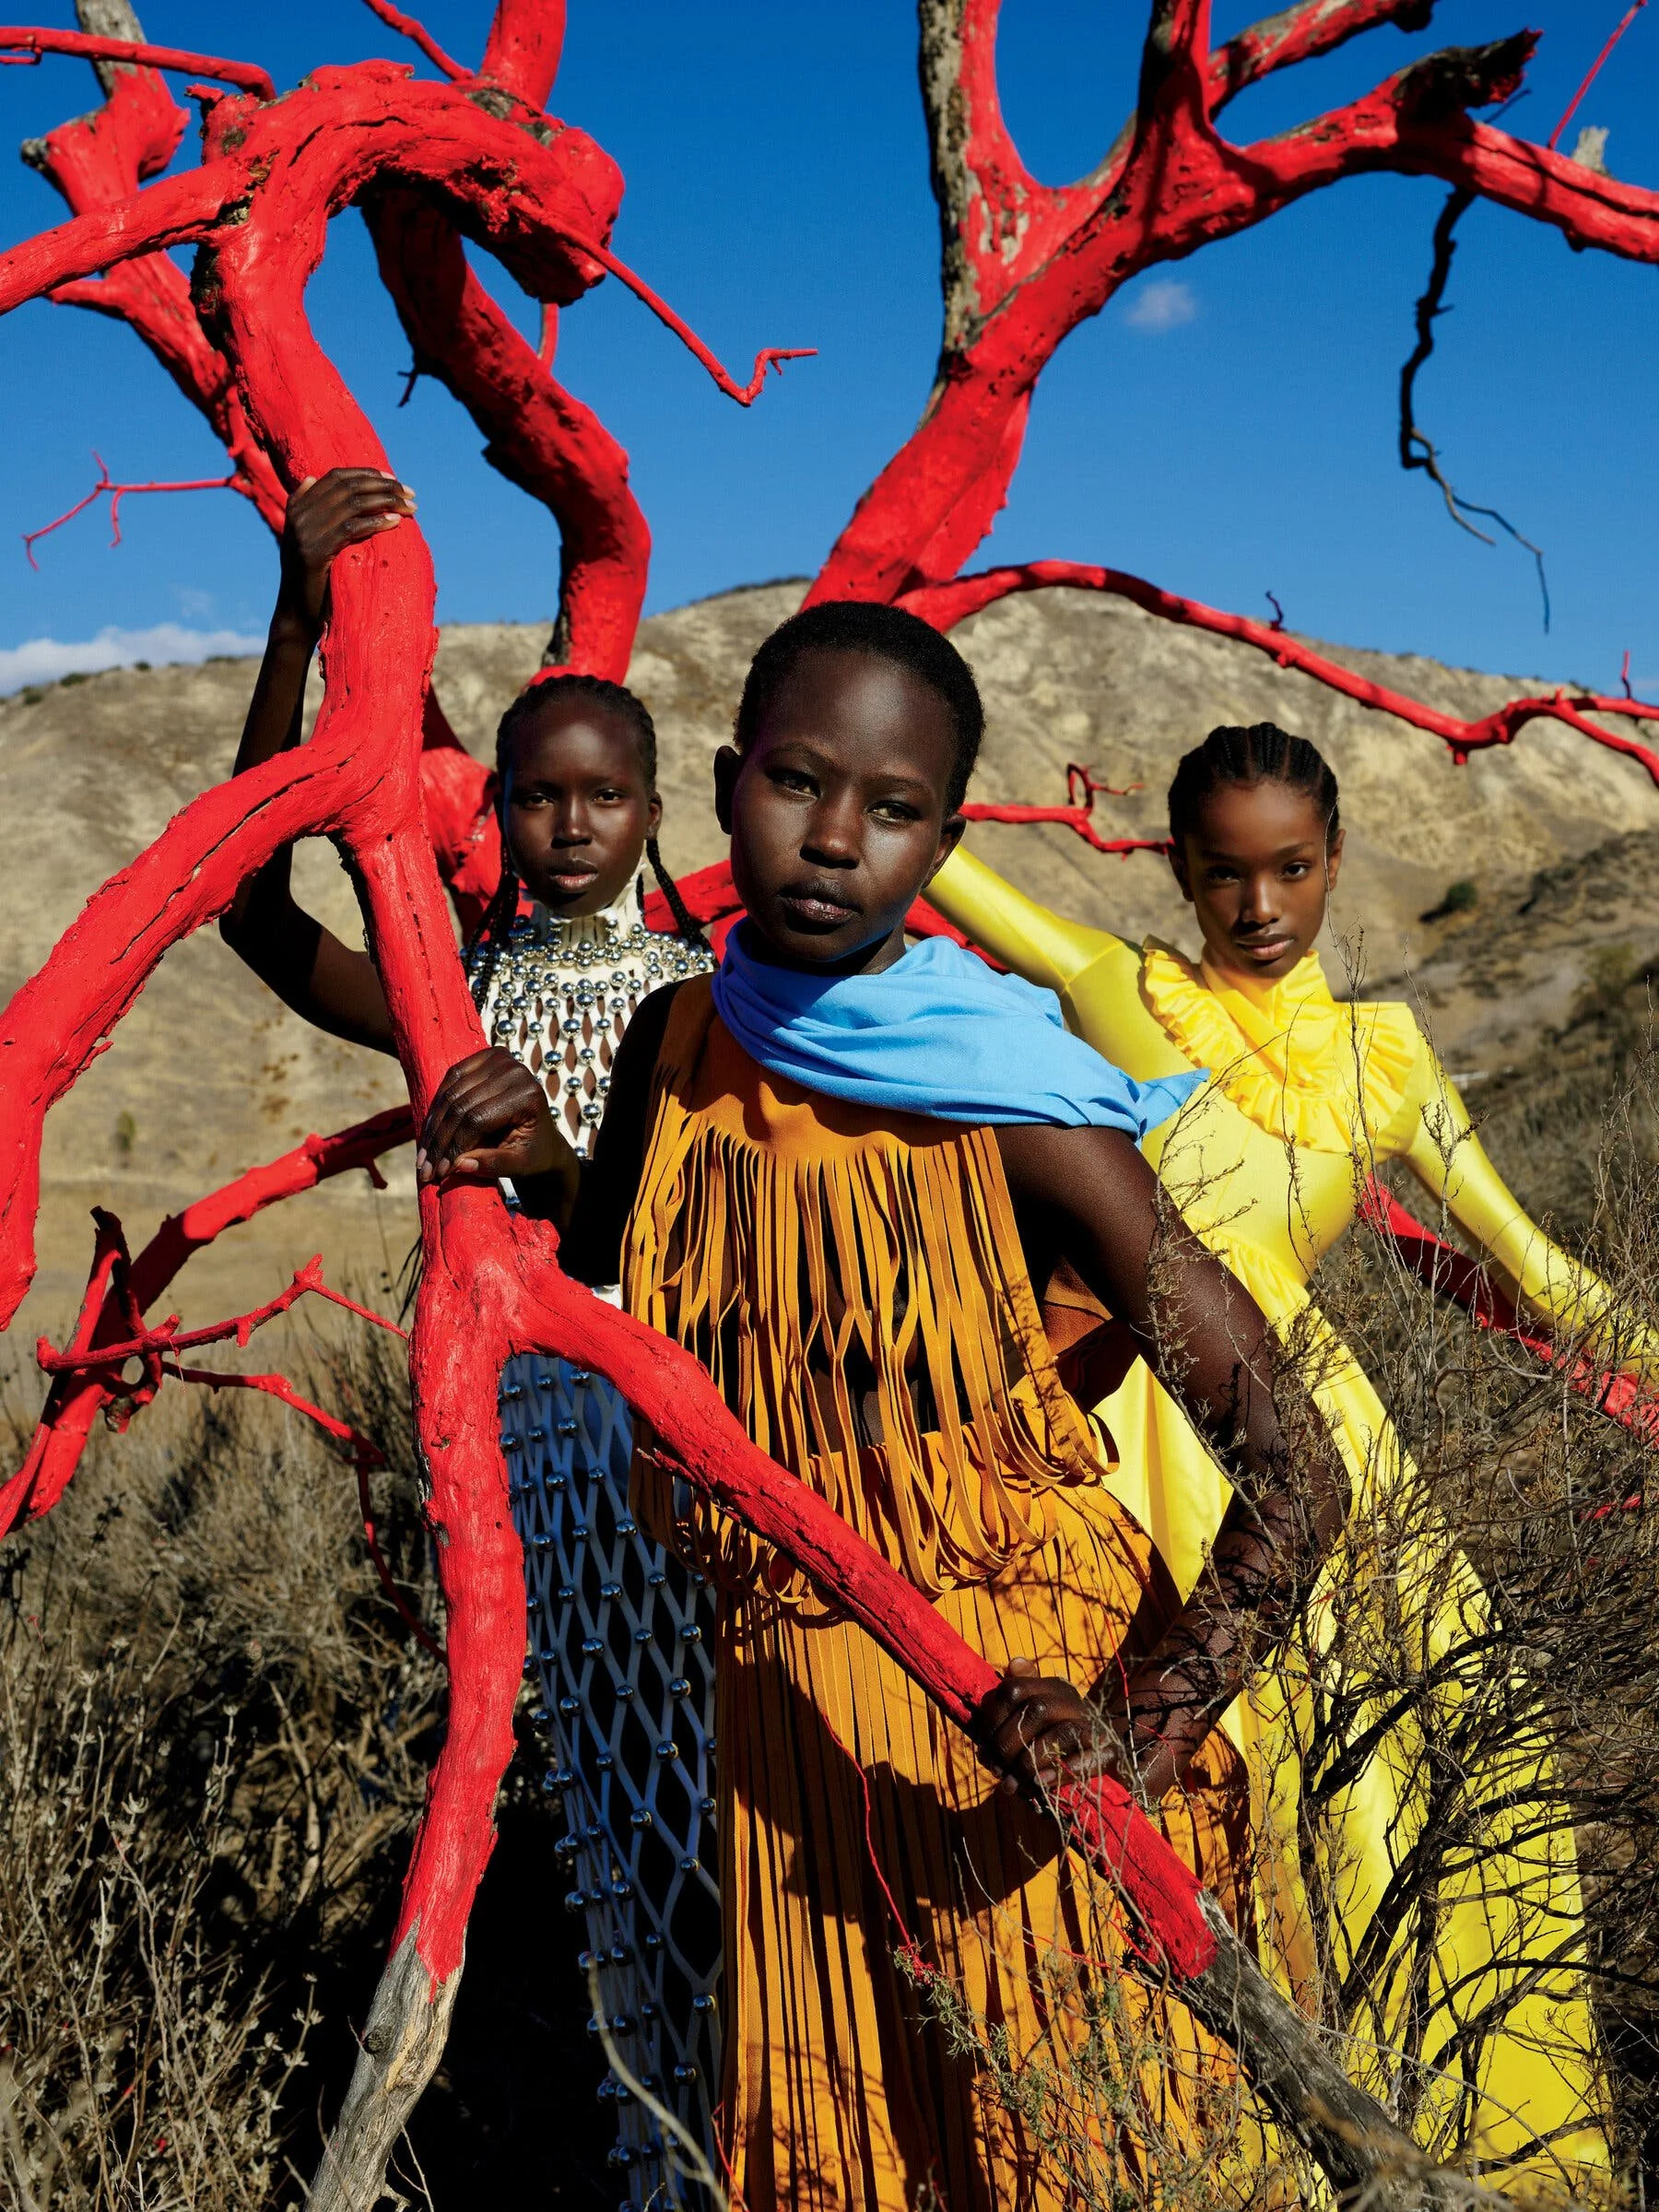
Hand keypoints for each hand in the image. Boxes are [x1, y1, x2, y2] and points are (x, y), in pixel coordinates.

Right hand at [277, 467, 414, 631]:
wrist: (297, 615)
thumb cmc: (313, 579)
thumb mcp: (310, 540)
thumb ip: (313, 512)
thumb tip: (311, 478)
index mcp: (298, 507)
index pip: (335, 477)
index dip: (366, 474)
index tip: (393, 479)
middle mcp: (299, 515)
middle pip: (348, 487)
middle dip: (383, 486)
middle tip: (409, 491)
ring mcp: (305, 532)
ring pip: (353, 504)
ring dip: (387, 501)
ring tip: (411, 506)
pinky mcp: (315, 552)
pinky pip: (352, 528)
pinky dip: (377, 521)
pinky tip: (396, 521)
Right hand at [417, 1049, 564, 1188]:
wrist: (542, 1134)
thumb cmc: (532, 1153)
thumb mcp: (519, 1165)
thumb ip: (493, 1165)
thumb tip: (459, 1166)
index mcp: (528, 1095)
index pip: (478, 1119)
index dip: (454, 1146)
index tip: (439, 1172)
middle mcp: (515, 1070)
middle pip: (461, 1105)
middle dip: (439, 1140)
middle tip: (424, 1169)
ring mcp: (499, 1059)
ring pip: (451, 1093)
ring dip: (433, 1126)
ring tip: (422, 1158)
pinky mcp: (485, 1057)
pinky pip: (450, 1080)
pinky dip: (437, 1107)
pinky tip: (429, 1133)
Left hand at [973, 1657, 1130, 1802]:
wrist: (1102, 1751)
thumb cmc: (1054, 1733)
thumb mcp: (1032, 1712)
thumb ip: (1015, 1693)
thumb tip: (1015, 1663)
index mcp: (1052, 1687)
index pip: (1015, 1689)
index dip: (992, 1719)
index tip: (982, 1746)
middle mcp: (1074, 1701)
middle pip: (1037, 1710)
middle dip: (1008, 1744)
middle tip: (994, 1770)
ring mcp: (1094, 1725)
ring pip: (1062, 1734)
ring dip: (1030, 1761)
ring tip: (1010, 1785)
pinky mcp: (1109, 1751)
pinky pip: (1088, 1759)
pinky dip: (1060, 1773)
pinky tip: (1038, 1785)